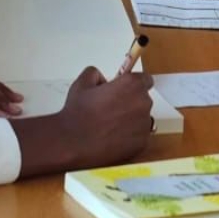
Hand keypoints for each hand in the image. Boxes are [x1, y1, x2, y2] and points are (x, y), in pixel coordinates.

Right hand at [12, 66, 154, 178]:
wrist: (73, 142)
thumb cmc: (78, 112)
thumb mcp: (83, 83)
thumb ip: (96, 74)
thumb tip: (102, 80)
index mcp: (131, 84)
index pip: (145, 80)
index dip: (134, 85)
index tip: (126, 90)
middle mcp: (142, 103)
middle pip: (144, 99)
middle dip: (132, 102)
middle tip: (112, 109)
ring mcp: (144, 125)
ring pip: (142, 119)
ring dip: (132, 119)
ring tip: (111, 125)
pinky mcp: (141, 143)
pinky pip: (140, 136)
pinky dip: (130, 136)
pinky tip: (113, 137)